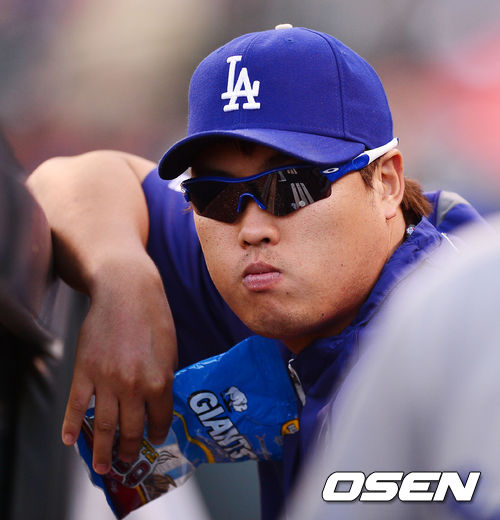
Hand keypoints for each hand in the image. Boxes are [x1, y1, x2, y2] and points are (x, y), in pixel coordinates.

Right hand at [61, 257, 176, 473]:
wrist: (125, 290)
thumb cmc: (153, 315)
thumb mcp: (170, 348)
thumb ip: (164, 377)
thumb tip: (159, 402)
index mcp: (160, 380)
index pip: (160, 419)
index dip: (158, 432)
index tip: (156, 438)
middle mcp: (133, 386)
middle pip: (130, 429)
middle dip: (130, 449)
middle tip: (127, 460)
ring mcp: (106, 380)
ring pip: (103, 426)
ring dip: (103, 451)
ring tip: (104, 466)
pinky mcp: (84, 371)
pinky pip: (77, 406)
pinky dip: (73, 426)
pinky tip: (71, 440)